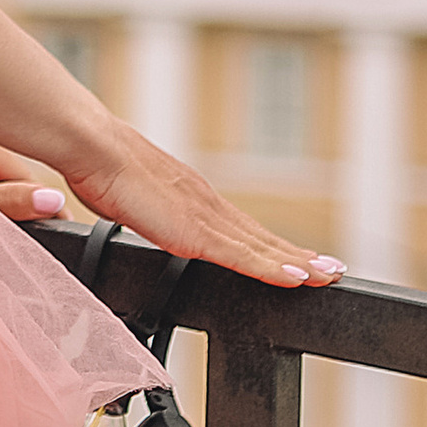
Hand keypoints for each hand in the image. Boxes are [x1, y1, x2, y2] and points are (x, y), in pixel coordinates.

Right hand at [58, 122, 342, 291]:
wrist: (93, 148)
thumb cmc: (100, 169)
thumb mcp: (126, 201)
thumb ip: (141, 214)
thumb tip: (128, 219)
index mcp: (191, 198)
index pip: (240, 229)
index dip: (271, 246)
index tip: (297, 258)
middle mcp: (207, 204)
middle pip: (261, 238)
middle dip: (299, 256)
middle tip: (333, 270)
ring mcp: (205, 216)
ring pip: (262, 246)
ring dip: (297, 262)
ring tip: (328, 275)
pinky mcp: (196, 232)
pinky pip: (243, 256)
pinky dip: (272, 267)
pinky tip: (297, 278)